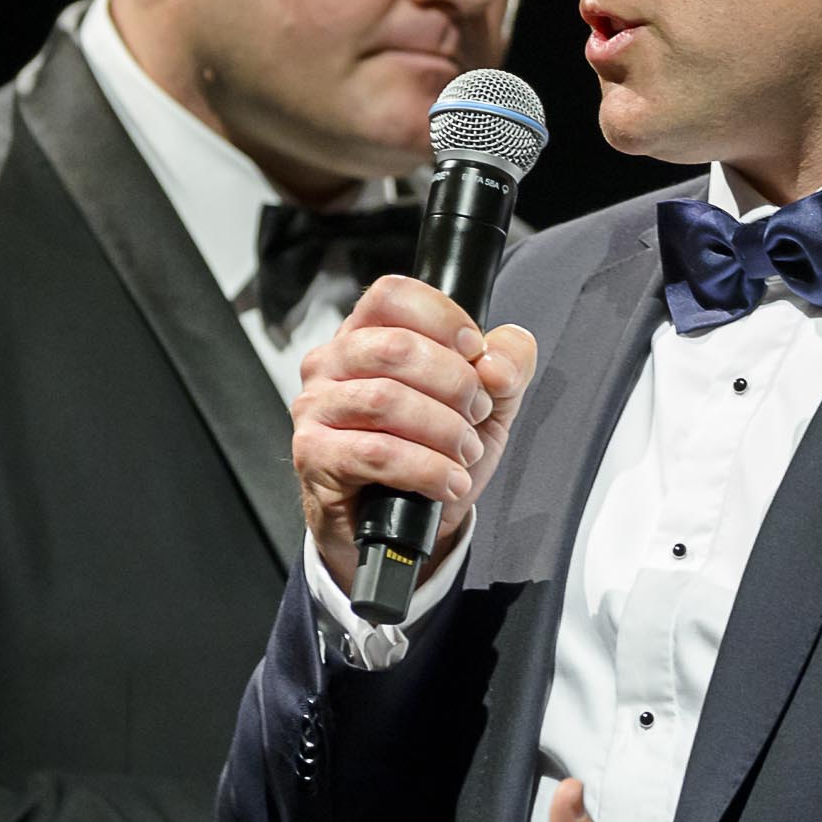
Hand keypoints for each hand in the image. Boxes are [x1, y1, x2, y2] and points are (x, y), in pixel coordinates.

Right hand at [292, 275, 534, 584]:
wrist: (401, 527)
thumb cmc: (432, 451)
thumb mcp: (488, 404)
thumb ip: (508, 366)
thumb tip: (496, 363)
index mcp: (367, 333)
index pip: (393, 295)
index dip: (444, 318)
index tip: (475, 353)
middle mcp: (332, 362)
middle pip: (395, 347)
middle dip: (455, 384)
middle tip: (477, 415)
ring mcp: (316, 408)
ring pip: (386, 400)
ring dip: (444, 430)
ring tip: (466, 453)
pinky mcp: (314, 456)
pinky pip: (377, 453)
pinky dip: (426, 469)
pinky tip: (449, 482)